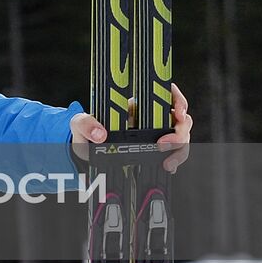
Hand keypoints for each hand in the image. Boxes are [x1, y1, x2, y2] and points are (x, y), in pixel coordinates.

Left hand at [70, 83, 192, 172]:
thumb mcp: (79, 124)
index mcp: (137, 106)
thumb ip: (85, 123)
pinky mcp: (157, 153)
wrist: (87, 154)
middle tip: (164, 144)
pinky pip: (174, 155)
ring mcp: (157, 136)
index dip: (179, 100)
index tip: (178, 112)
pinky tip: (167, 167)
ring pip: (181, 138)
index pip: (166, 95)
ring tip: (167, 162)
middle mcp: (152, 119)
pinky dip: (175, 161)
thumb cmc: (86, 132)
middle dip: (180, 132)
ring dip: (179, 149)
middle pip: (181, 119)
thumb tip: (100, 133)